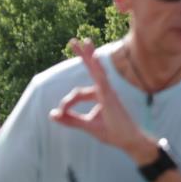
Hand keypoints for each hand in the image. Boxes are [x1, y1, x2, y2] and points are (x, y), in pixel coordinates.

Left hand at [50, 39, 153, 161]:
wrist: (128, 141)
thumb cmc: (112, 131)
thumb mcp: (86, 126)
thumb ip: (70, 119)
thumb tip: (51, 115)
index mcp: (99, 94)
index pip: (77, 93)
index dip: (66, 103)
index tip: (59, 114)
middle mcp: (104, 90)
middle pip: (92, 69)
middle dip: (83, 55)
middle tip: (73, 41)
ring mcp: (109, 92)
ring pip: (97, 71)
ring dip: (90, 56)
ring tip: (85, 41)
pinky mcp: (111, 98)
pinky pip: (103, 81)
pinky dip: (98, 69)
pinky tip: (94, 58)